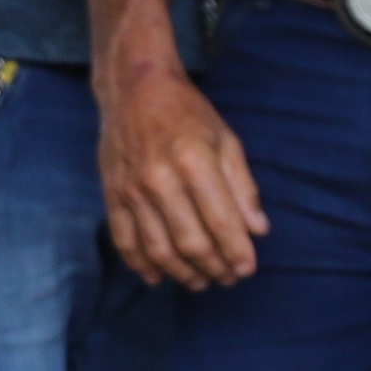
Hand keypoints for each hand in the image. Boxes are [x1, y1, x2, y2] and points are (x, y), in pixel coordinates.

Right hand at [96, 57, 263, 290]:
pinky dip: (142, 265)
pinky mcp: (112, 195)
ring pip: (159, 250)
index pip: (220, 221)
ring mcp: (132, 190)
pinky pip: (125, 241)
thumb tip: (258, 230)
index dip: (236, 252)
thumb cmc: (188, 113)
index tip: (248, 268)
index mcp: (194, 161)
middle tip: (228, 278)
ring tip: (200, 281)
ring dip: (182, 274)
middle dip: (214, 268)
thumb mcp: (226, 140)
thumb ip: (242, 187)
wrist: (134, 89)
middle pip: (191, 243)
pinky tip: (159, 276)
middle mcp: (160, 179)